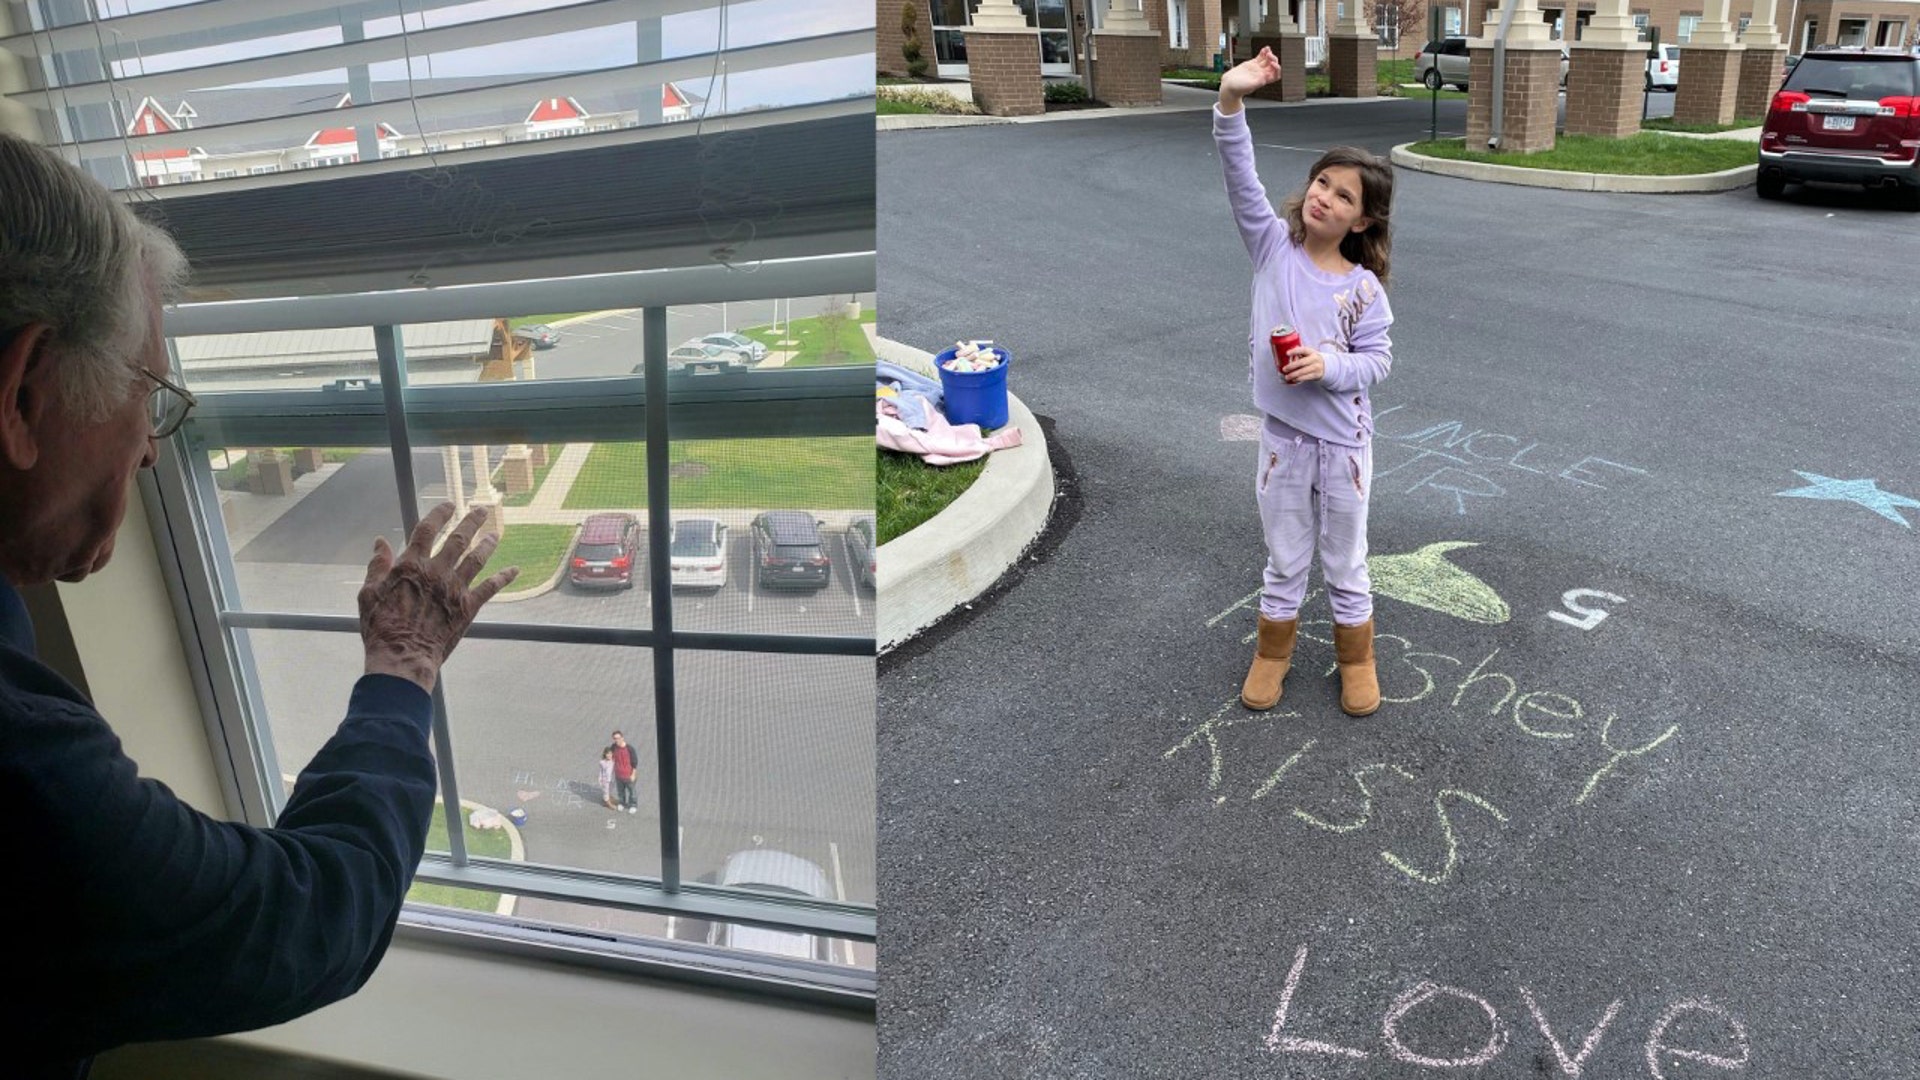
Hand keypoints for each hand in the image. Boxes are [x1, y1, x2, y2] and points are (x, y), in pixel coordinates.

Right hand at [358, 502, 517, 692]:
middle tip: (481, 509)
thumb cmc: (380, 626)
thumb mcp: (368, 593)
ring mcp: (455, 588)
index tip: (449, 504)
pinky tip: (515, 570)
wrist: (402, 655)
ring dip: (488, 543)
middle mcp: (437, 571)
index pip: (427, 529)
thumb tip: (380, 542)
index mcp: (411, 564)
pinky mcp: (468, 607)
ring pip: (477, 558)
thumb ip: (377, 565)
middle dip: (472, 521)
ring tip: (496, 533)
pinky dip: (504, 577)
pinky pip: (490, 587)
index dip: (439, 514)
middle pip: (458, 538)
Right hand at [1220, 47, 1281, 104]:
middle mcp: (1261, 74)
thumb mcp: (1249, 86)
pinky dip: (1263, 52)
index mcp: (1263, 80)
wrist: (1228, 85)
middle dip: (1273, 59)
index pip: (1276, 74)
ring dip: (1269, 54)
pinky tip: (1264, 49)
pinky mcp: (1252, 64)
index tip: (1273, 64)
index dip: (1277, 68)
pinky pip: (1260, 57)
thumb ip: (1258, 81)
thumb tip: (1267, 77)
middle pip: (1273, 65)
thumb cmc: (1238, 88)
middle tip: (1269, 55)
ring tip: (1267, 50)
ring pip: (1267, 60)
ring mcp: (1257, 68)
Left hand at [1281, 346, 1325, 383]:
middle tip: (1284, 369)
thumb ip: (1298, 353)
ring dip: (1293, 375)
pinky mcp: (1316, 375)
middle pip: (1302, 362)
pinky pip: (1306, 377)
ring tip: (1287, 377)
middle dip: (1292, 366)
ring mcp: (1316, 367)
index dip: (1295, 351)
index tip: (1287, 353)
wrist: (1325, 366)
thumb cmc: (1311, 359)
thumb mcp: (1307, 354)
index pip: (1303, 350)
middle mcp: (1314, 359)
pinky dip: (1298, 379)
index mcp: (1311, 352)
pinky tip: (1293, 379)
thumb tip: (1284, 353)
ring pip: (1303, 371)